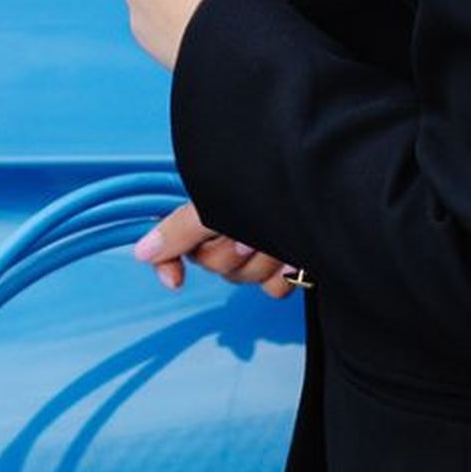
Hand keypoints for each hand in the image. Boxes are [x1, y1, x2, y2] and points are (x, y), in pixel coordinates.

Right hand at [133, 199, 303, 298]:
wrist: (326, 194)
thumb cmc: (275, 184)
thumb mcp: (217, 204)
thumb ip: (180, 228)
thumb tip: (143, 251)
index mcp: (213, 206)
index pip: (177, 239)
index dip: (170, 261)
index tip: (174, 280)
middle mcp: (234, 224)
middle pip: (215, 264)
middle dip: (233, 254)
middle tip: (247, 236)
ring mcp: (262, 244)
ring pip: (246, 277)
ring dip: (263, 262)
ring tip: (278, 237)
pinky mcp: (289, 261)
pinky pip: (275, 287)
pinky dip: (284, 274)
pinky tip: (294, 257)